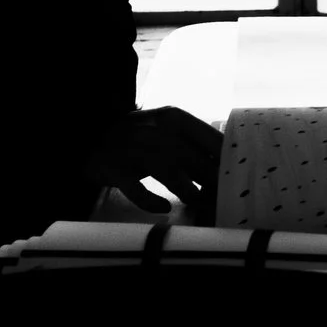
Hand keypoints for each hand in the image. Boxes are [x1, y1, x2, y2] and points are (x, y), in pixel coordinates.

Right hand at [81, 105, 223, 218]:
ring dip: (187, 190)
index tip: (236, 176)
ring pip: (168, 171)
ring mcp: (134, 150)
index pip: (208, 138)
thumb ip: (193, 141)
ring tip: (199, 204)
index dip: (225, 160)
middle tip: (222, 198)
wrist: (89, 135)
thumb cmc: (138, 135)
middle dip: (210, 181)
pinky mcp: (115, 169)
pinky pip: (135, 188)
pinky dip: (151, 200)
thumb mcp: (167, 127)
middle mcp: (156, 131)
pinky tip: (164, 208)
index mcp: (173, 118)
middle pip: (192, 157)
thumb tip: (226, 161)